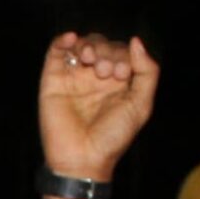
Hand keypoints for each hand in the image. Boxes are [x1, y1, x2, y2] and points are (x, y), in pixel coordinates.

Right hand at [37, 32, 156, 180]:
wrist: (82, 159)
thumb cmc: (113, 137)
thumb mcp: (141, 105)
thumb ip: (147, 72)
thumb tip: (135, 41)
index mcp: (117, 83)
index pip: (122, 52)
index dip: (123, 55)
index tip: (121, 75)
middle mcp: (95, 78)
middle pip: (102, 44)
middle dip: (106, 51)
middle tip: (106, 72)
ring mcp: (73, 78)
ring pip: (81, 45)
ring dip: (89, 45)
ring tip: (91, 60)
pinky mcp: (52, 81)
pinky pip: (56, 51)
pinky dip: (63, 40)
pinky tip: (72, 39)